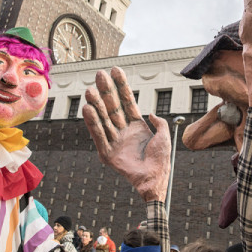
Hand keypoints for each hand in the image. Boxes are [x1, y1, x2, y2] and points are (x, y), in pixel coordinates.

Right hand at [82, 67, 170, 201]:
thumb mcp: (164, 136)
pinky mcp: (107, 153)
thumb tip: (151, 113)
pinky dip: (93, 123)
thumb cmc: (161, 161)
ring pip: (104, 119)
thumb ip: (159, 123)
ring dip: (97, 104)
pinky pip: (99, 135)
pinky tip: (88, 109)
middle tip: (99, 75)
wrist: (155, 180)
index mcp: (136, 126)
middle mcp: (123, 131)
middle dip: (106, 91)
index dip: (121, 86)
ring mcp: (115, 141)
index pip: (127, 101)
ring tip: (89, 90)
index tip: (115, 71)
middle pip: (113, 107)